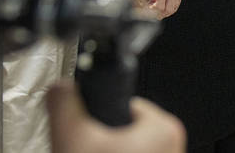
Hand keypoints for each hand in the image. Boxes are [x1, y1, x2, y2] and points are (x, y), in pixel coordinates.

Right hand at [47, 79, 184, 152]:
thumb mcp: (73, 137)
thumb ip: (64, 103)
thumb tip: (60, 87)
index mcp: (163, 127)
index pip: (125, 101)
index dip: (101, 113)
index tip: (92, 127)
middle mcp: (174, 143)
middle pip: (126, 126)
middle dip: (105, 138)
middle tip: (90, 151)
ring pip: (130, 145)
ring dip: (111, 149)